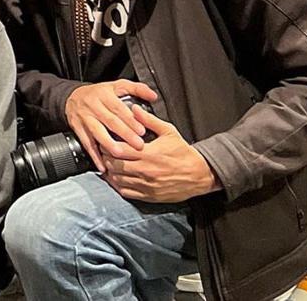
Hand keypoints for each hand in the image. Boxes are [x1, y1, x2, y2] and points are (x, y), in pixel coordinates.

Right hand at [64, 79, 156, 171]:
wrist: (72, 97)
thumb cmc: (99, 94)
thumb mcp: (118, 85)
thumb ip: (137, 89)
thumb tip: (153, 96)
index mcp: (105, 95)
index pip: (119, 108)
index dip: (130, 120)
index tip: (142, 130)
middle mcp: (94, 106)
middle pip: (110, 121)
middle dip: (124, 134)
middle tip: (138, 145)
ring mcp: (85, 118)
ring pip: (97, 132)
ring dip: (108, 144)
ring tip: (120, 154)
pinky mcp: (78, 129)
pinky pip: (87, 143)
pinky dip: (94, 155)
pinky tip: (102, 165)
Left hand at [102, 106, 219, 201]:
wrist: (201, 174)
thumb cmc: (183, 152)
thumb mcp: (169, 132)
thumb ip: (149, 120)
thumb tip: (134, 108)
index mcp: (148, 153)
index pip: (117, 149)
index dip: (107, 144)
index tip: (106, 140)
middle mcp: (145, 170)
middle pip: (114, 165)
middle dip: (106, 157)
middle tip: (105, 152)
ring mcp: (147, 185)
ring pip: (117, 179)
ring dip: (110, 172)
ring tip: (110, 164)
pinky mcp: (149, 196)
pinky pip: (126, 192)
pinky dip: (118, 185)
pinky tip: (117, 178)